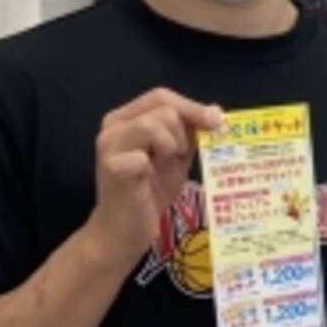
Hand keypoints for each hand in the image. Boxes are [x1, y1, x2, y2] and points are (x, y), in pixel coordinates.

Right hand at [86, 88, 222, 268]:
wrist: (126, 230)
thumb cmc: (151, 191)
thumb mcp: (177, 155)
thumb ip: (190, 132)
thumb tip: (215, 112)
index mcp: (127, 117)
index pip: (162, 96)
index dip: (191, 106)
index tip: (217, 121)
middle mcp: (113, 124)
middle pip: (162, 108)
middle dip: (181, 133)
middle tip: (176, 157)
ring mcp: (108, 143)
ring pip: (152, 125)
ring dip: (169, 147)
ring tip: (162, 166)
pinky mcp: (110, 165)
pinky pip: (143, 156)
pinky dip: (152, 167)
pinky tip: (146, 180)